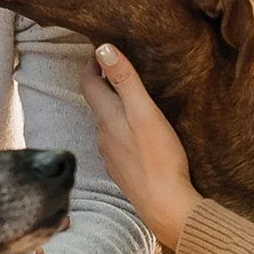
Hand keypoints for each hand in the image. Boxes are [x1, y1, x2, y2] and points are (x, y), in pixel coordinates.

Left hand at [80, 41, 199, 247]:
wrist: (165, 204)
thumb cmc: (159, 157)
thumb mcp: (144, 111)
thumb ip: (125, 79)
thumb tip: (102, 48)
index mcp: (107, 117)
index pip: (89, 84)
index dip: (92, 66)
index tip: (102, 52)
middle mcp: (103, 136)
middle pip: (98, 104)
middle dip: (107, 86)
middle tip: (122, 71)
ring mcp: (111, 156)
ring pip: (109, 125)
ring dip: (117, 111)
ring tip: (135, 103)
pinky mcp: (123, 171)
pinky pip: (118, 145)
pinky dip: (125, 133)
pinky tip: (141, 136)